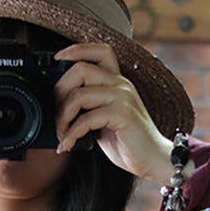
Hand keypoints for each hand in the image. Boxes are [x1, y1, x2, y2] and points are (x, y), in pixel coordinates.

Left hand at [53, 43, 175, 184]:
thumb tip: (59, 108)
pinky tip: (68, 145)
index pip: (99, 51)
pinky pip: (86, 119)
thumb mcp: (104, 120)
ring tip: (62, 135)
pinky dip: (71, 134)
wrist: (154, 160)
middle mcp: (121, 84)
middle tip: (55, 116)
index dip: (76, 50)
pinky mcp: (122, 114)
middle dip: (59, 92)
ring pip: (79, 95)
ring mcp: (122, 97)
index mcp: (118, 82)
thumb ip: (88, 108)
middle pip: (80, 70)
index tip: (57, 60)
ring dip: (62, 117)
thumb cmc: (129, 143)